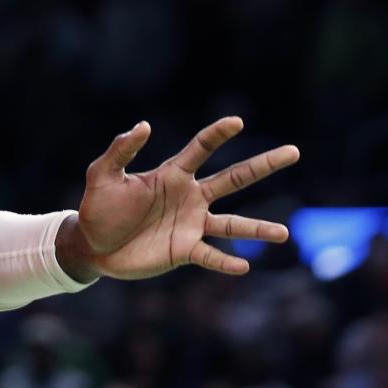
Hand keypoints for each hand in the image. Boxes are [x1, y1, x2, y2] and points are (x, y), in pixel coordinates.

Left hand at [55, 117, 298, 282]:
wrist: (93, 245)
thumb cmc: (99, 205)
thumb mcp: (103, 174)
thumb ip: (121, 150)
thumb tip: (144, 125)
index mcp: (172, 174)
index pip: (200, 148)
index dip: (218, 134)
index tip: (237, 121)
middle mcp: (190, 197)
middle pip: (234, 178)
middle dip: (263, 165)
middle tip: (293, 151)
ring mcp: (191, 225)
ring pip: (232, 225)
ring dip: (258, 229)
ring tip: (284, 233)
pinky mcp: (184, 251)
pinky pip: (211, 256)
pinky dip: (226, 262)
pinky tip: (244, 266)